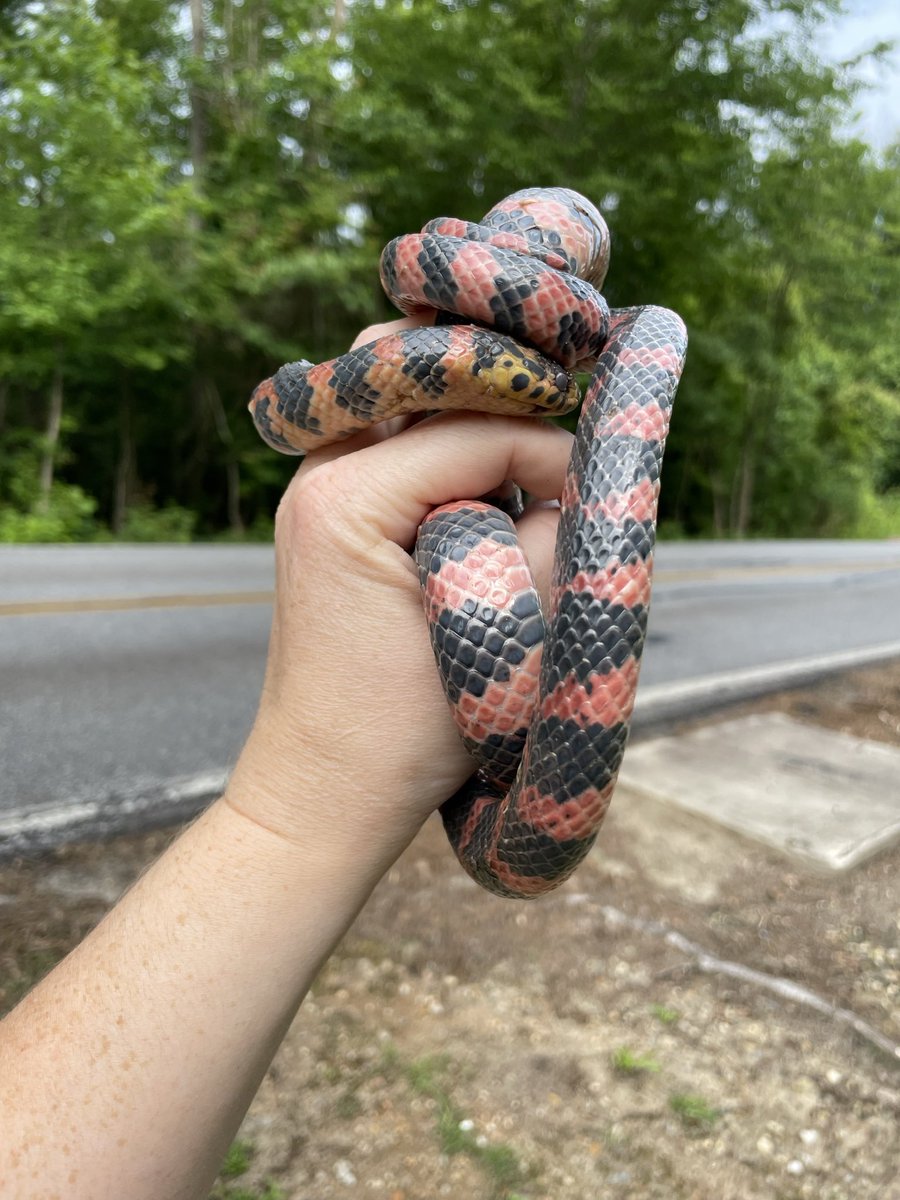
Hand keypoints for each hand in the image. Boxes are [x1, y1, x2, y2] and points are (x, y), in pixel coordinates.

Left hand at [228, 318, 574, 877]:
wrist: (323, 795)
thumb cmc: (405, 734)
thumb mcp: (502, 634)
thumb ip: (559, 537)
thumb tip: (591, 473)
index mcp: (345, 497)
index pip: (478, 429)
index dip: (552, 452)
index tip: (599, 490)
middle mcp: (317, 475)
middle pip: (419, 373)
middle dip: (498, 388)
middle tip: (561, 421)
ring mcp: (316, 492)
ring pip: (402, 399)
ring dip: (469, 409)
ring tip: (528, 445)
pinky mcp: (333, 519)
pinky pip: (394, 446)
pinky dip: (444, 446)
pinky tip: (487, 477)